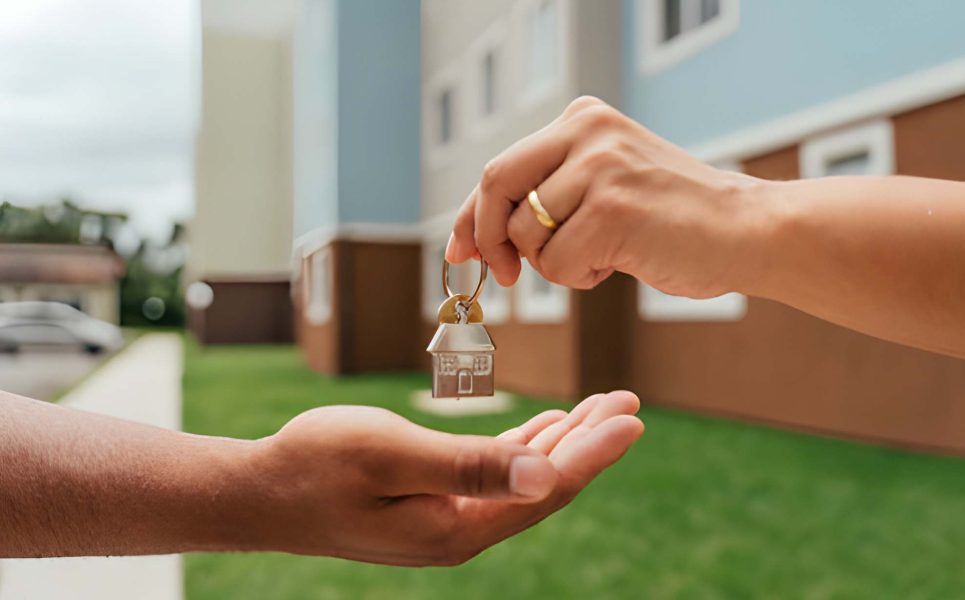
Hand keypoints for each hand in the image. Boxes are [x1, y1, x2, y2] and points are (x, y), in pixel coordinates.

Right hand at [242, 391, 642, 564]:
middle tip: (626, 403)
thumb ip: (468, 466)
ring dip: (561, 442)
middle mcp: (461, 533)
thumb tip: (546, 480)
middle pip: (543, 486)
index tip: (631, 416)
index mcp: (458, 527)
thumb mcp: (390, 452)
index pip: (545, 488)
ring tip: (598, 410)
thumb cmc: (316, 462)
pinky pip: (494, 478)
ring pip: (521, 480)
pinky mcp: (431, 507)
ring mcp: (446, 522)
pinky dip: (523, 449)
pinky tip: (543, 430)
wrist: (259, 493)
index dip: (592, 452)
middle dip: (587, 443)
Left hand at [446, 96, 768, 298]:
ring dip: (553, 263)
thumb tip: (473, 236)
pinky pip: (557, 264)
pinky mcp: (613, 208)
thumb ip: (549, 194)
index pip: (500, 167)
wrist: (746, 230)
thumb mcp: (604, 184)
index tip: (459, 250)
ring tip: (602, 254)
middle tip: (504, 275)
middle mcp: (588, 132)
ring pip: (526, 234)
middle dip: (488, 238)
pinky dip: (580, 277)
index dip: (468, 214)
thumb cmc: (672, 218)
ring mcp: (600, 167)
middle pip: (495, 185)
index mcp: (583, 120)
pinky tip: (619, 261)